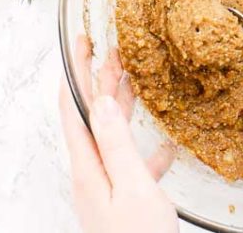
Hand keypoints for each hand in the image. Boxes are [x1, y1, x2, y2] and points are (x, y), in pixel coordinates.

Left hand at [59, 36, 178, 232]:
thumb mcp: (130, 186)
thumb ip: (116, 142)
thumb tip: (102, 101)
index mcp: (89, 166)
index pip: (76, 108)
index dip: (77, 73)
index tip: (83, 44)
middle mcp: (93, 173)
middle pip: (94, 117)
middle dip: (101, 82)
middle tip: (113, 52)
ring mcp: (108, 186)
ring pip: (114, 136)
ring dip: (122, 107)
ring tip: (134, 80)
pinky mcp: (125, 198)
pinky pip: (134, 164)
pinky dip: (148, 151)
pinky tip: (166, 148)